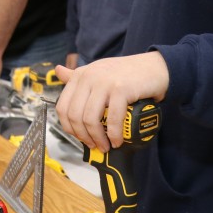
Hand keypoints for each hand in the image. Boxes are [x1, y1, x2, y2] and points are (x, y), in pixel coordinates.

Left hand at [53, 52, 169, 151]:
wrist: (155, 67)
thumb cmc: (126, 73)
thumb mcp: (97, 71)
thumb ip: (77, 75)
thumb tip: (57, 70)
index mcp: (80, 75)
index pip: (62, 106)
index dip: (69, 127)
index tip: (79, 137)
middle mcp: (89, 77)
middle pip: (75, 115)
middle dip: (83, 136)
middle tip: (94, 145)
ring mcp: (105, 82)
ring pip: (90, 119)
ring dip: (97, 138)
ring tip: (106, 146)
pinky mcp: (121, 89)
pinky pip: (112, 119)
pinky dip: (114, 134)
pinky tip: (117, 140)